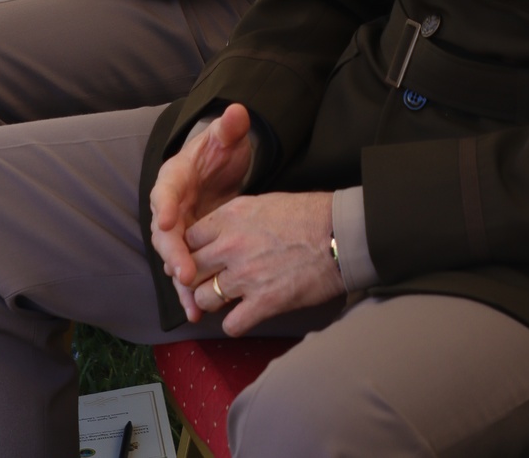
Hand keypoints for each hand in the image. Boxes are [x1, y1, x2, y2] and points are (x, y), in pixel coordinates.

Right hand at [150, 104, 254, 322]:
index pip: (165, 190)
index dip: (164, 206)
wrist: (219, 167)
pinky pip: (187, 271)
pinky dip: (191, 292)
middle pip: (165, 233)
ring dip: (181, 282)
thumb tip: (237, 111)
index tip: (166, 220)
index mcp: (174, 178)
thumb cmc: (219, 150)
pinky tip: (198, 313)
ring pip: (174, 259)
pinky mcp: (190, 247)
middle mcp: (170, 207)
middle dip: (174, 254)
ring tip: (193, 305)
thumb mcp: (226, 137)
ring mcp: (179, 230)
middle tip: (185, 273)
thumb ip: (230, 127)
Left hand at [185, 191, 342, 334]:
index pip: (188, 239)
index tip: (199, 258)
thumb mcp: (264, 203)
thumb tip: (218, 234)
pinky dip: (235, 324)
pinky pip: (231, 325)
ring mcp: (245, 276)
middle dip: (196, 278)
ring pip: (203, 298)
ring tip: (226, 300)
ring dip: (212, 302)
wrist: (340, 235)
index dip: (191, 251)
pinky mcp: (263, 303)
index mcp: (230, 217)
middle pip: (189, 270)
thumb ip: (235, 219)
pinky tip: (245, 315)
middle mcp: (231, 245)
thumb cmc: (309, 215)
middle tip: (208, 281)